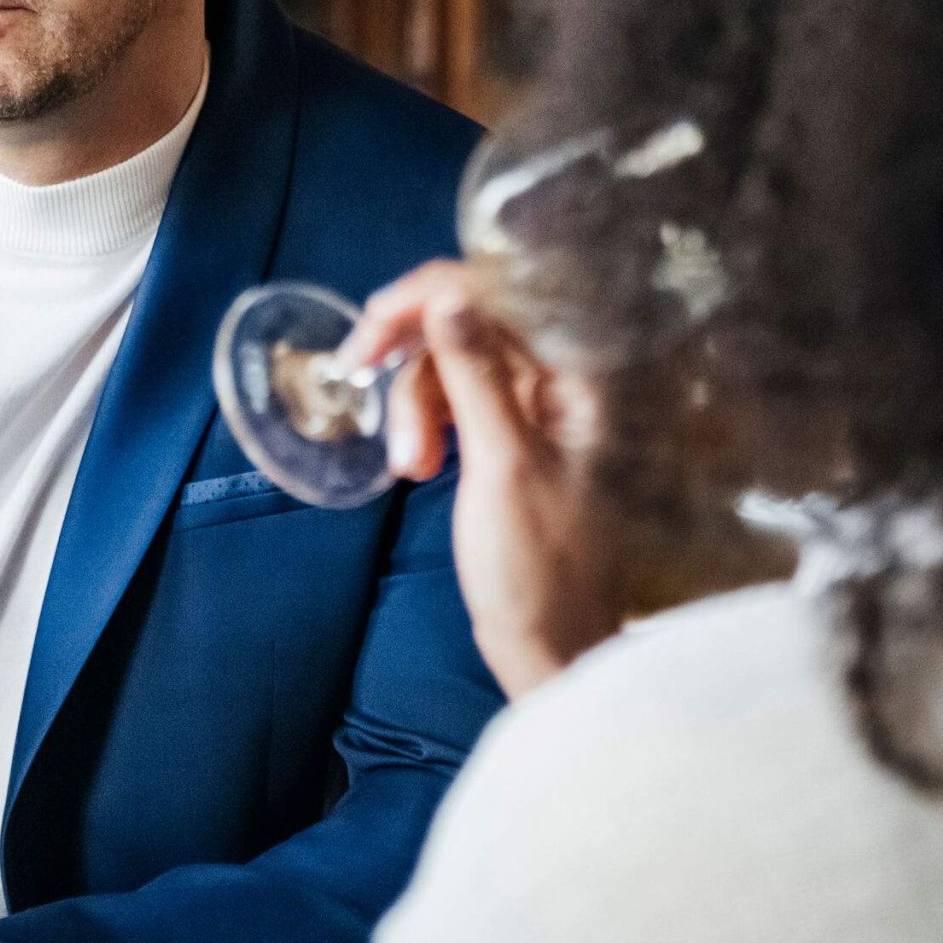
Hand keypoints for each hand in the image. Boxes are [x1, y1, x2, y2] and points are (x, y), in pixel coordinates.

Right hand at [354, 261, 621, 698]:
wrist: (551, 649)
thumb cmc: (537, 568)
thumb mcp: (500, 465)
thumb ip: (475, 375)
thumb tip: (447, 295)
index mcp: (575, 378)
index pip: (498, 294)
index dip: (426, 299)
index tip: (369, 333)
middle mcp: (558, 381)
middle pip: (465, 325)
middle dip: (411, 364)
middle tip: (366, 397)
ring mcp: (532, 410)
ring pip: (449, 366)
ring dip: (413, 408)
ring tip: (407, 471)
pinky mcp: (506, 439)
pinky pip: (453, 402)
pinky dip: (424, 425)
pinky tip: (413, 466)